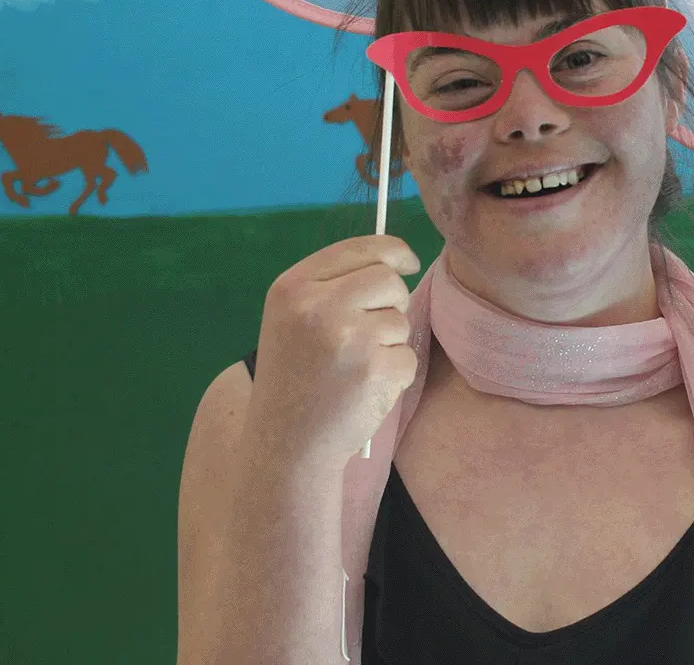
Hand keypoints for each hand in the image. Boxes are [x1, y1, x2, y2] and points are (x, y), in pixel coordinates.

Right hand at [246, 234, 421, 471]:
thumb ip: (332, 286)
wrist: (285, 446)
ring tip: (354, 369)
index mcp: (293, 287)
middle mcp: (318, 306)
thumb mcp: (292, 320)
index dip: (392, 251)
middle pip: (388, 279)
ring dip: (389, 343)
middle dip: (392, 301)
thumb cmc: (293, 380)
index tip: (406, 262)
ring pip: (400, 319)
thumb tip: (395, 261)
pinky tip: (364, 391)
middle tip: (370, 332)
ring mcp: (348, 337)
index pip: (360, 247)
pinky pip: (407, 356)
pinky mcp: (375, 369)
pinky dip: (395, 375)